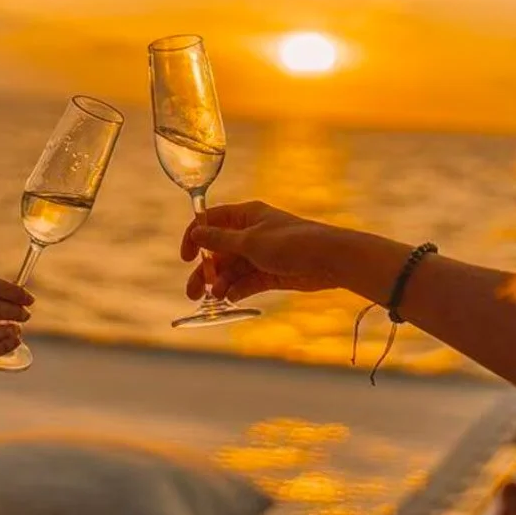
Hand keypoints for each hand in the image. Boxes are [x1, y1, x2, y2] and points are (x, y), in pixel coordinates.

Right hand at [181, 201, 343, 301]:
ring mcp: (261, 254)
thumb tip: (196, 232)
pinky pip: (248, 281)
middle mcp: (251, 233)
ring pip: (232, 269)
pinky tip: (231, 298)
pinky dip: (238, 289)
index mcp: (246, 216)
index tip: (186, 257)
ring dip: (221, 283)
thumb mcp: (250, 241)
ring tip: (217, 297)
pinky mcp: (271, 273)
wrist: (330, 260)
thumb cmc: (291, 243)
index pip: (212, 221)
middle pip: (219, 251)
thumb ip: (221, 240)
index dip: (195, 236)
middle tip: (192, 292)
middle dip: (205, 271)